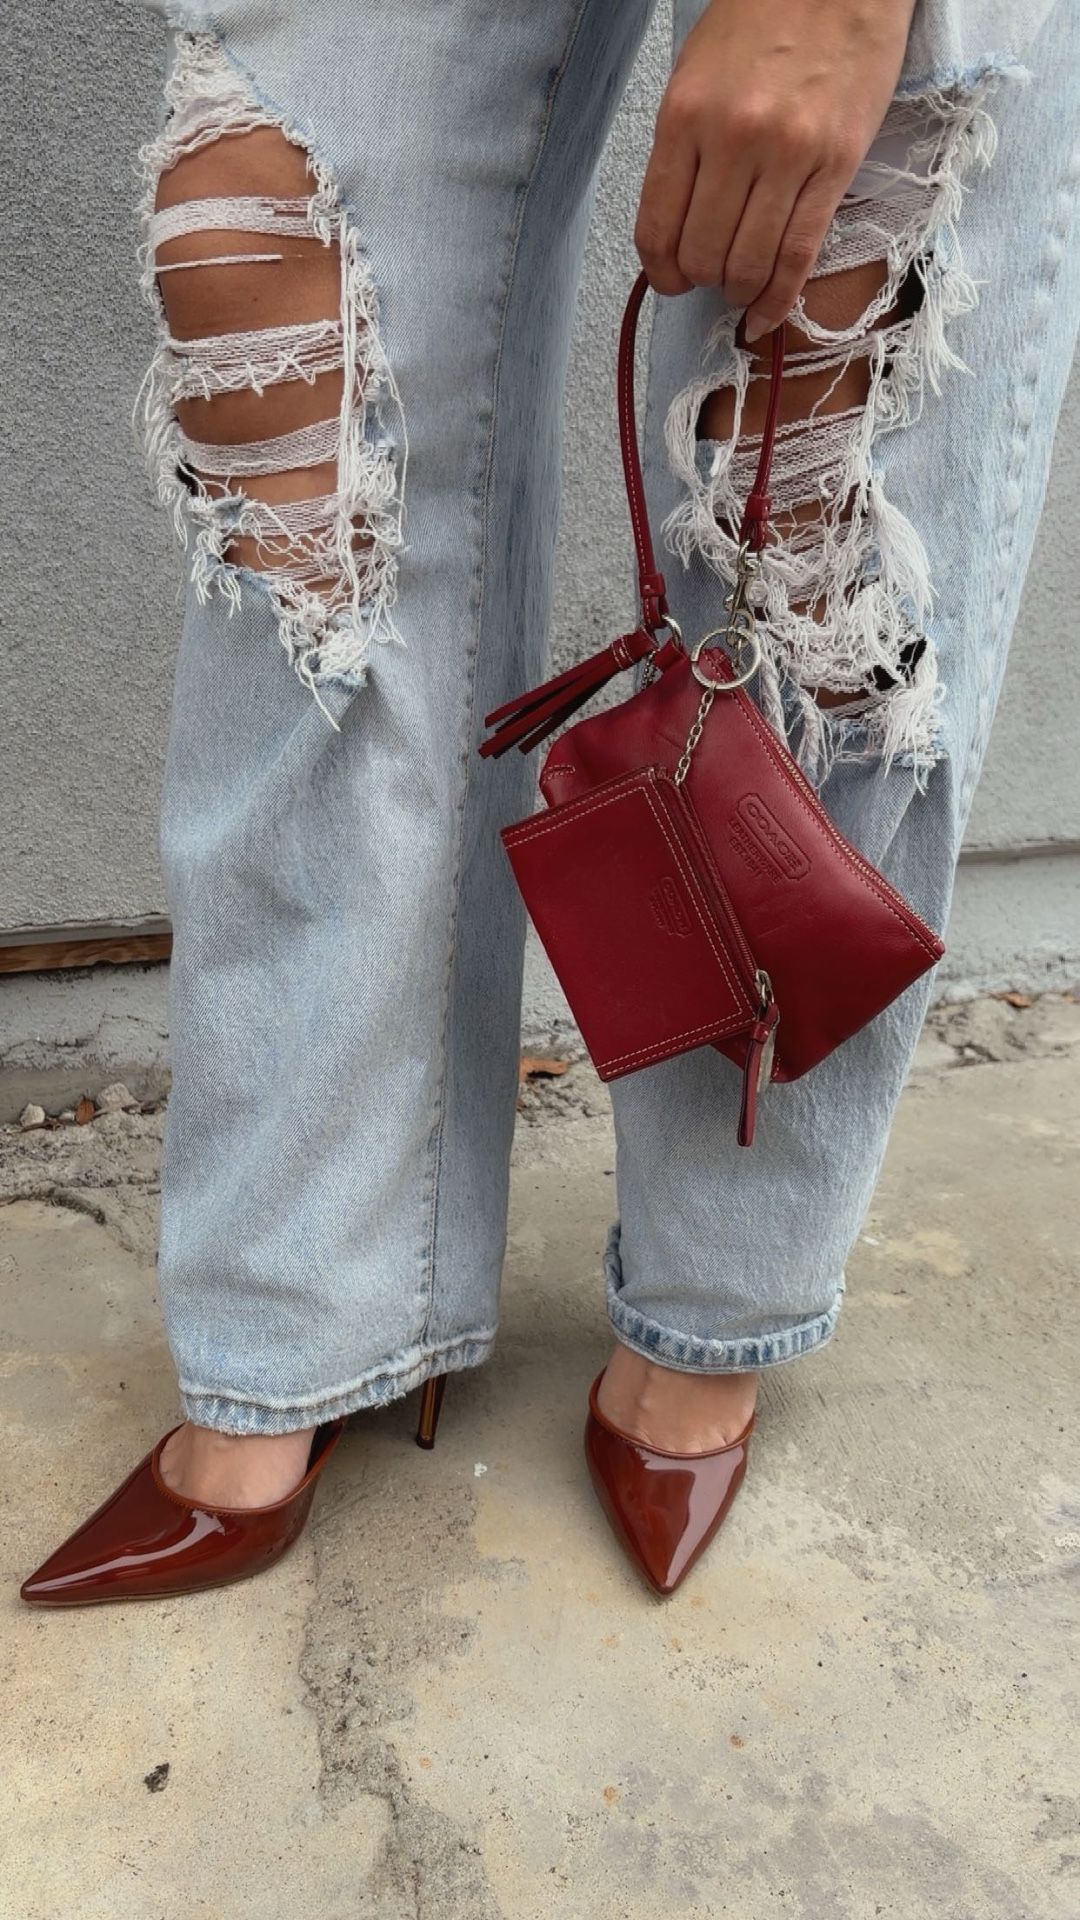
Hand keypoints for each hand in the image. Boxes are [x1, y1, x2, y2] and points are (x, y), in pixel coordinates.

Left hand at [635, 0, 915, 336]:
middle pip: (702, 255)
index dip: (660, 272)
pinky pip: (800, 255)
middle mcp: (733, 139)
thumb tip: (673, 229)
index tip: (668, 281)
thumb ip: (682, 150)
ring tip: (740, 287)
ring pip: (749, 264)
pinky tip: (766, 315)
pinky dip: (779, 299)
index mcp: (686, 115)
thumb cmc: (765, 17)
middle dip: (700, 281)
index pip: (657, 228)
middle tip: (710, 278)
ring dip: (739, 291)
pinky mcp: (836, 166)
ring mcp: (788, 155)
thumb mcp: (697, 73)